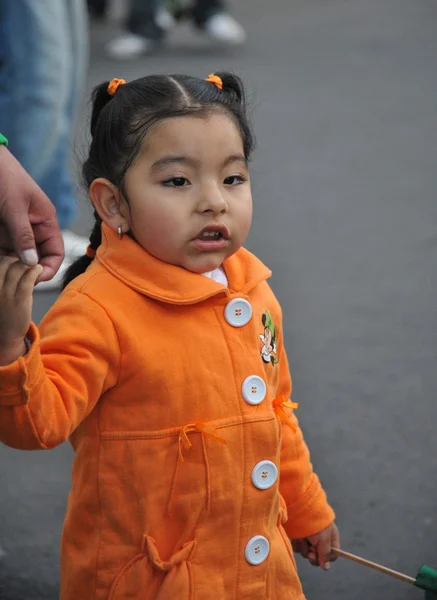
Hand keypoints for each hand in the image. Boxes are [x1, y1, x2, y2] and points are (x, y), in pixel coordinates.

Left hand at [0, 145, 63, 282]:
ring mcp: (15, 233)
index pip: (55, 253)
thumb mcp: (15, 207)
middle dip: (26, 271)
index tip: (33, 279)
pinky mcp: (1, 233)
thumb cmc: (4, 177)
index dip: (48, 268)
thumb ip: (23, 235)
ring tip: (4, 274)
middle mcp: (33, 230)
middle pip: (36, 260)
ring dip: (11, 268)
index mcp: (46, 222)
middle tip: (13, 279)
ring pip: (18, 259)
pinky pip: (3, 253)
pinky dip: (1, 262)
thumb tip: (32, 263)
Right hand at [0, 256, 41, 364]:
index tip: (12, 262)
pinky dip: (35, 271)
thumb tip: (9, 261)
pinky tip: (39, 270)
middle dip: (16, 260)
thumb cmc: (1, 313)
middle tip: (23, 263)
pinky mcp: (20, 300)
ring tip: (33, 265)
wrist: (5, 337)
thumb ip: (2, 279)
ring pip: (18, 268)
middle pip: (5, 262)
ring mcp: (5, 294)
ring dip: (27, 264)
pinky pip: (29, 278)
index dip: (6, 259)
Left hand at [292, 522, 339, 570]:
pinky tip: (297, 538)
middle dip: (314, 556)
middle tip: (310, 553)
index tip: (321, 558)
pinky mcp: (298, 537)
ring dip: (304, 549)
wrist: (299, 510)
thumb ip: (325, 554)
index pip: (332, 555)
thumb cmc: (315, 524)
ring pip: (307, 554)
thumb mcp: (324, 539)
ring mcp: (308, 538)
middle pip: (319, 557)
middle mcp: (320, 539)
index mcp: (330, 537)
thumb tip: (326, 568)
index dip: (327, 559)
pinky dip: (297, 545)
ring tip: (303, 539)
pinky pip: (298, 548)